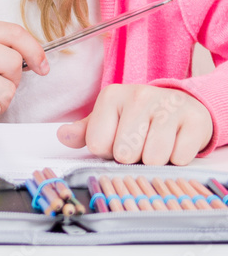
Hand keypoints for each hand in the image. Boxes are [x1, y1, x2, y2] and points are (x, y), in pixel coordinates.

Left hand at [57, 84, 213, 164]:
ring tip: (157, 143)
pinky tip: (176, 142)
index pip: (97, 144)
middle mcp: (138, 96)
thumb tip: (62, 136)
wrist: (181, 105)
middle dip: (132, 157)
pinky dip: (177, 158)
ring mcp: (167, 106)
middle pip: (124, 153)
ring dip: (155, 159)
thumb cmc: (138, 116)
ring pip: (153, 158)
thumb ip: (85, 131)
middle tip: (139, 144)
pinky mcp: (193, 120)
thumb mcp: (109, 119)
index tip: (117, 141)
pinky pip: (179, 158)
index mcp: (111, 96)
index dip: (108, 151)